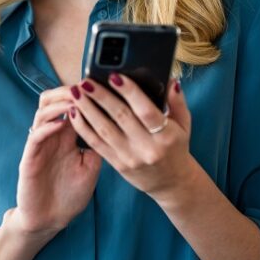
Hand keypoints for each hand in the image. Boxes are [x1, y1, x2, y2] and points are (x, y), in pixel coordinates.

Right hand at [12, 87, 101, 234]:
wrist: (50, 220)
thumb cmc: (70, 195)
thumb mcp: (92, 167)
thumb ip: (99, 145)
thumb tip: (115, 125)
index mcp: (66, 136)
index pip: (70, 105)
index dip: (82, 93)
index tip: (98, 85)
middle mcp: (51, 136)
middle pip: (51, 101)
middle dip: (65, 91)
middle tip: (83, 88)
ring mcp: (39, 146)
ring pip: (42, 113)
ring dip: (58, 105)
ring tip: (74, 100)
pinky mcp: (29, 159)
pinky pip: (35, 136)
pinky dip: (47, 127)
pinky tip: (60, 124)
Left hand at [67, 75, 197, 199]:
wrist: (171, 183)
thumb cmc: (176, 148)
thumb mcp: (184, 125)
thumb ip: (177, 102)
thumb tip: (171, 81)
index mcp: (166, 135)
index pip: (146, 110)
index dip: (130, 92)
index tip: (115, 77)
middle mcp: (147, 147)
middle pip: (121, 117)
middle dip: (101, 97)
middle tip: (86, 82)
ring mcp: (130, 157)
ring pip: (104, 130)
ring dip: (87, 110)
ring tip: (76, 93)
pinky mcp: (117, 164)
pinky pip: (96, 144)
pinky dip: (83, 127)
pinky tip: (74, 113)